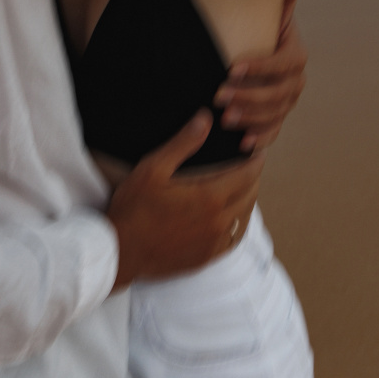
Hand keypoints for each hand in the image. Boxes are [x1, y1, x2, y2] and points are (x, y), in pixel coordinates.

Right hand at [107, 110, 264, 288]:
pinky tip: (232, 217)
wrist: (120, 252)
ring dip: (248, 200)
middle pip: (250, 195)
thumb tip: (206, 119)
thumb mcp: (154, 168)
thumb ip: (183, 143)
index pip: (247, 175)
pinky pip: (233, 239)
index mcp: (209, 198)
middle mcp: (218, 222)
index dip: (255, 160)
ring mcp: (213, 244)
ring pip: (244, 218)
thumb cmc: (134, 207)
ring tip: (244, 186)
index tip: (258, 149)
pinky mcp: (205, 258)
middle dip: (253, 177)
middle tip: (251, 164)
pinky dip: (238, 224)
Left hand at [214, 0, 307, 152]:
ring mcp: (287, 102)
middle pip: (277, 93)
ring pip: (274, 114)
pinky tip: (243, 143)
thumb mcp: (273, 12)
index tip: (231, 67)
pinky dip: (261, 138)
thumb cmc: (264, 27)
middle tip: (219, 96)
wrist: (261, 50)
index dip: (260, 67)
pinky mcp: (277, 117)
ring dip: (250, 117)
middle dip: (248, 96)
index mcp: (296, 55)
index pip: (282, 64)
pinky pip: (274, 131)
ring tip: (224, 117)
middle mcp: (296, 81)